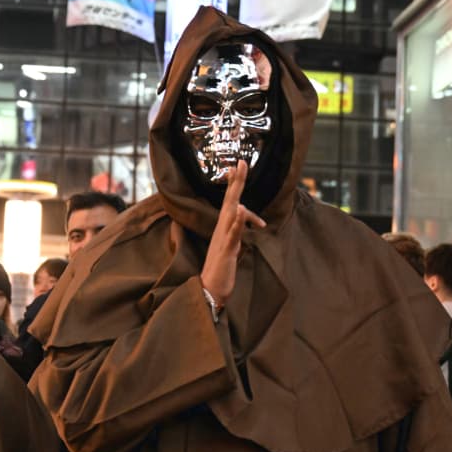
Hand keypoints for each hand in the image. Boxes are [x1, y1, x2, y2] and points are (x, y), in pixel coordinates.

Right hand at [199, 160, 266, 307]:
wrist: (209, 289)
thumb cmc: (220, 269)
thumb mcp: (231, 246)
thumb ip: (236, 232)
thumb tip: (240, 219)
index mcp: (223, 228)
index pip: (231, 202)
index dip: (234, 184)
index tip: (237, 166)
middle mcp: (221, 229)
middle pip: (230, 201)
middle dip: (236, 181)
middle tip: (241, 162)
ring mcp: (223, 238)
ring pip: (231, 213)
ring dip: (235, 195)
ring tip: (239, 177)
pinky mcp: (227, 250)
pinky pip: (233, 234)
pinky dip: (238, 221)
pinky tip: (242, 209)